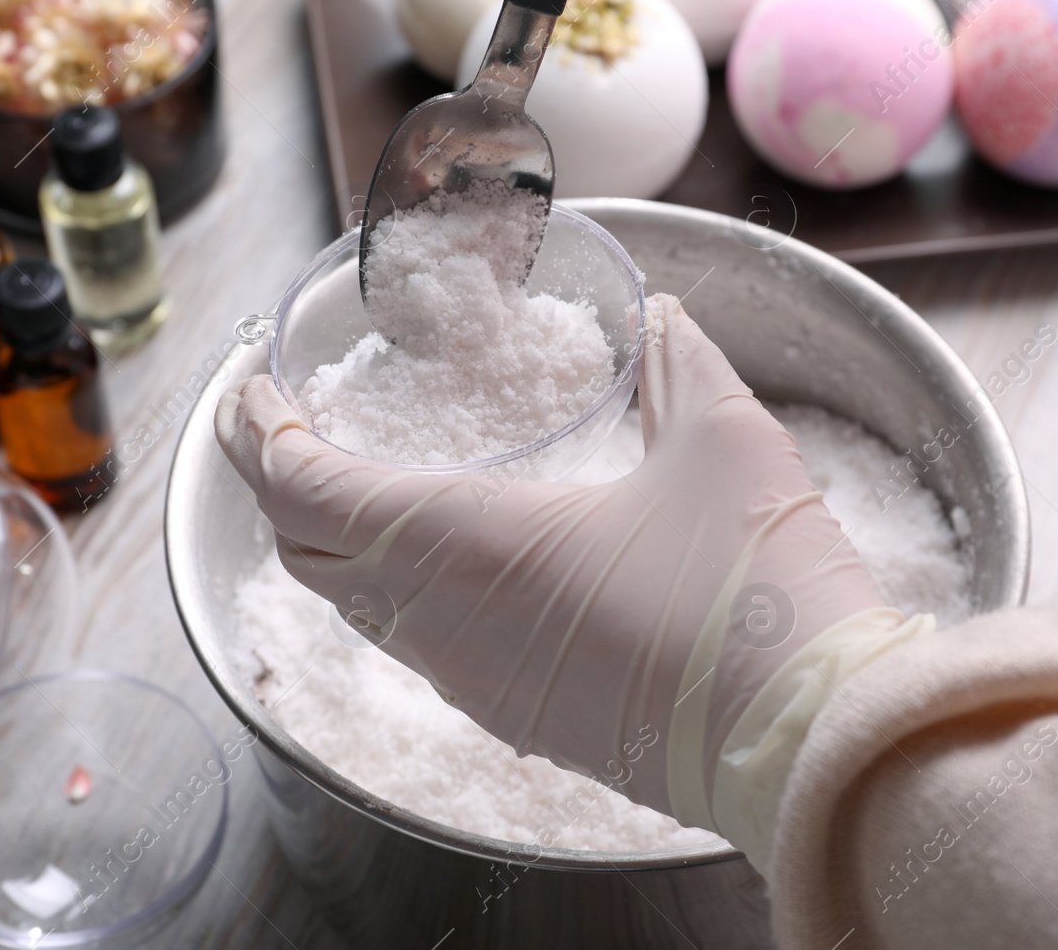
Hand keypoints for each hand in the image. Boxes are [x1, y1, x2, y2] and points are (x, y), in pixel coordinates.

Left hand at [217, 294, 891, 828]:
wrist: (807, 737)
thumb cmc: (756, 591)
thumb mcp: (723, 442)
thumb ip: (681, 364)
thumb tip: (663, 319)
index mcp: (467, 544)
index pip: (306, 491)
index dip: (260, 437)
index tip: (250, 391)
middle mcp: (444, 623)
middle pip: (309, 554)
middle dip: (279, 485)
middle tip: (282, 428)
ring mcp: (474, 682)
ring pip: (358, 607)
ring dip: (334, 540)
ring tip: (353, 481)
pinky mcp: (514, 717)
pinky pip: (416, 646)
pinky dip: (391, 588)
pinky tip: (442, 557)